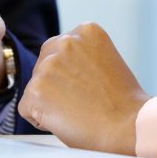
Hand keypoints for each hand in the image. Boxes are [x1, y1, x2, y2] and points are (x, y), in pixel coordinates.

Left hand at [19, 23, 149, 154]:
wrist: (129, 127)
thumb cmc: (122, 103)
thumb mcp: (106, 61)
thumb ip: (81, 55)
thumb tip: (58, 68)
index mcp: (86, 30)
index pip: (60, 50)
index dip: (72, 74)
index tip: (92, 85)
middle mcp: (65, 41)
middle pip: (44, 64)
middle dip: (56, 83)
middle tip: (83, 100)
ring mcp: (48, 65)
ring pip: (36, 87)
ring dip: (50, 102)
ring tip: (78, 110)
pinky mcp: (35, 90)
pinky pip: (27, 109)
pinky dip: (41, 120)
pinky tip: (66, 120)